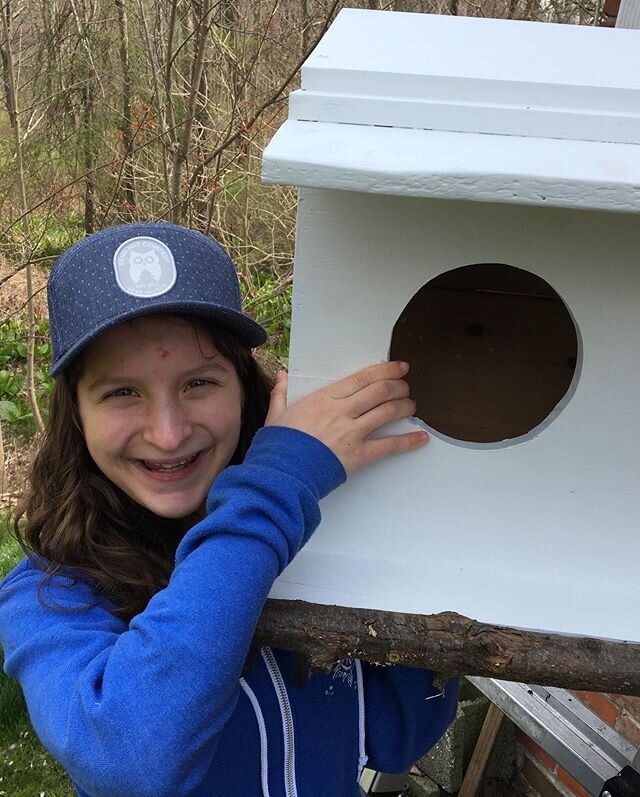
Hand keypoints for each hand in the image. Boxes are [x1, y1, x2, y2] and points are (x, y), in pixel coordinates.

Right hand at [264, 362, 428, 474]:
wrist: (281, 475)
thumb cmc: (279, 447)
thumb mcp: (276, 415)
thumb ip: (281, 393)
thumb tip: (282, 376)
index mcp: (325, 398)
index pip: (363, 378)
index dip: (385, 370)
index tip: (398, 367)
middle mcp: (342, 412)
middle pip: (380, 391)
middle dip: (398, 386)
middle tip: (406, 386)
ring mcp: (353, 433)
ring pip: (388, 412)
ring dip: (404, 406)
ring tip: (411, 406)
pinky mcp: (360, 455)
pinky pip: (390, 445)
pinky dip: (408, 441)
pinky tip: (421, 437)